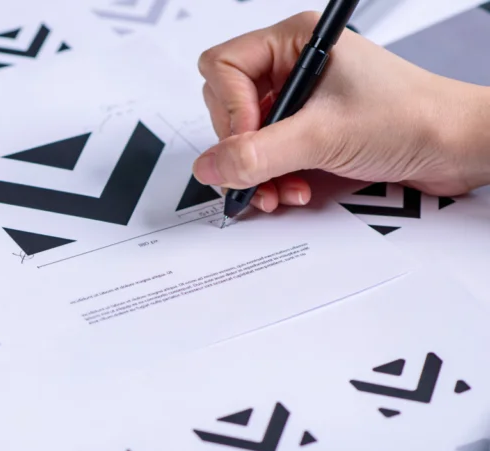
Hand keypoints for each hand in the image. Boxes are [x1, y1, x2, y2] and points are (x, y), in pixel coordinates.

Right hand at [192, 12, 489, 212]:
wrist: (458, 148)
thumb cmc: (413, 118)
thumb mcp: (324, 136)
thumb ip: (259, 154)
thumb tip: (210, 166)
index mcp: (295, 43)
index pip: (223, 69)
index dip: (228, 111)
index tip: (246, 143)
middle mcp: (293, 67)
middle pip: (227, 107)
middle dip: (243, 149)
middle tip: (258, 171)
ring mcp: (300, 101)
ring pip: (245, 137)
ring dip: (257, 172)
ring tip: (278, 190)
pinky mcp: (308, 131)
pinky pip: (266, 156)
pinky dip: (272, 179)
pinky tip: (292, 190)